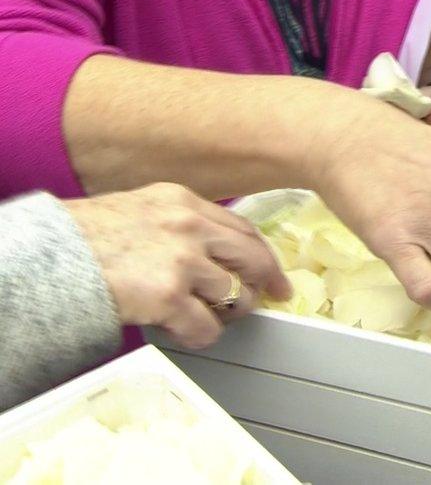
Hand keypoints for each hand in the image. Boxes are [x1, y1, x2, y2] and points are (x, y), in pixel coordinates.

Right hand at [65, 183, 290, 349]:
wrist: (49, 258)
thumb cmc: (85, 239)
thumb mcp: (140, 210)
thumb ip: (179, 224)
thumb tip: (212, 252)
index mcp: (183, 202)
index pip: (243, 229)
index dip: (264, 255)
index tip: (273, 273)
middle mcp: (190, 227)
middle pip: (253, 259)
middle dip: (263, 285)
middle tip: (266, 301)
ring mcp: (182, 262)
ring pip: (235, 296)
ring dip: (225, 314)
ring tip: (204, 317)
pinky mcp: (169, 297)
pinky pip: (207, 326)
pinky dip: (201, 335)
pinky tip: (186, 332)